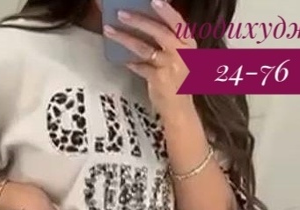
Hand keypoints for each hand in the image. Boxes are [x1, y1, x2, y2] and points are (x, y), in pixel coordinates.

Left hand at [104, 0, 195, 117]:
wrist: (180, 109)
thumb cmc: (178, 81)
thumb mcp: (180, 58)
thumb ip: (168, 43)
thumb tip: (145, 25)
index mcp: (188, 44)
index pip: (177, 22)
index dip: (166, 10)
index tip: (153, 0)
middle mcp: (181, 53)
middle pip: (159, 32)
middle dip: (139, 21)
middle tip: (121, 14)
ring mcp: (170, 66)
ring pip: (144, 48)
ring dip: (125, 38)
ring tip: (110, 31)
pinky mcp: (158, 79)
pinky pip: (139, 67)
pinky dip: (130, 63)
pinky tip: (121, 59)